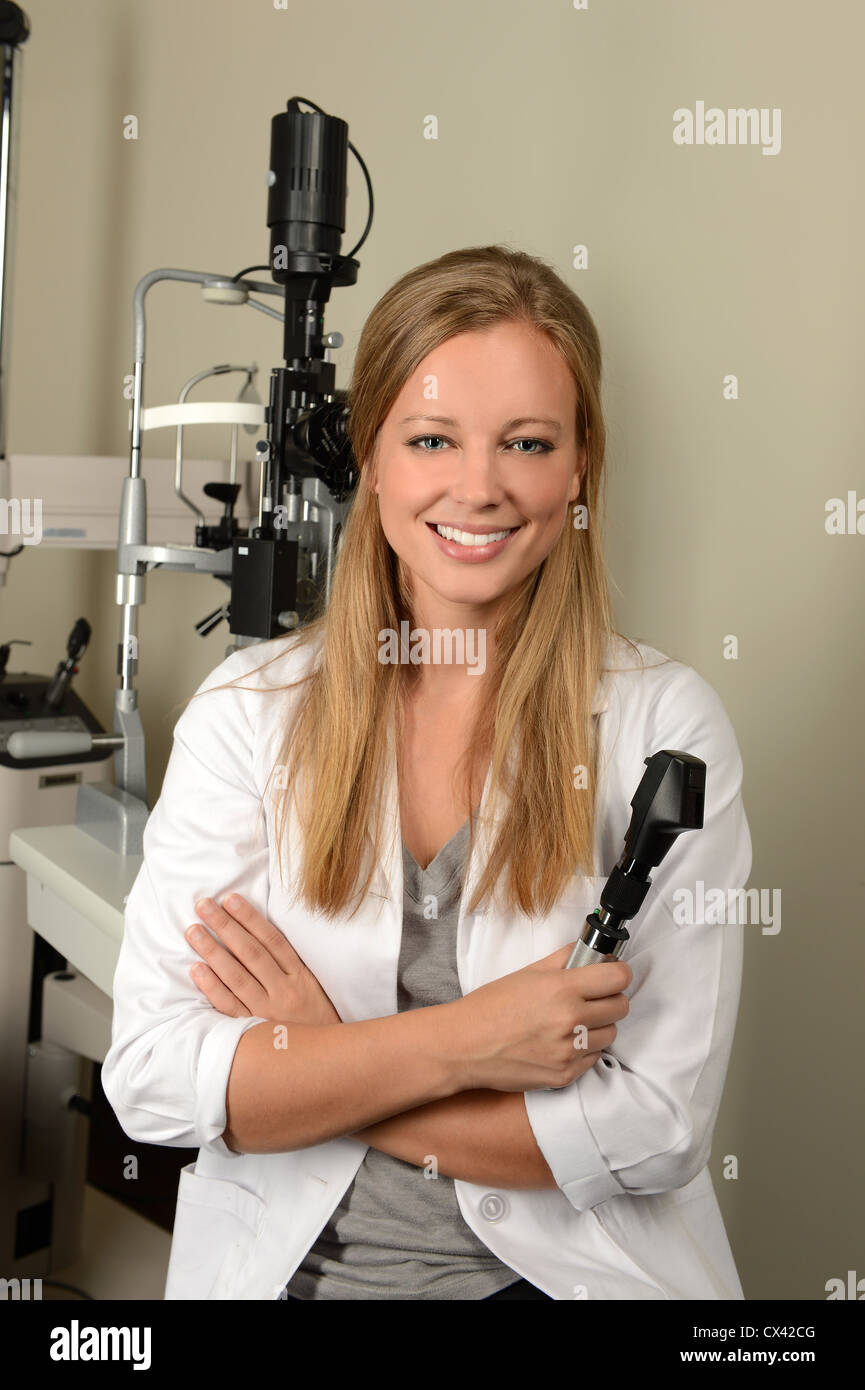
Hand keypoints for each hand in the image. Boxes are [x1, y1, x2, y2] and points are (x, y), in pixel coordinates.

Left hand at [186, 893, 341, 1026]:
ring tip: (193, 931)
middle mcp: (284, 991)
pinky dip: (212, 987)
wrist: (326, 1063)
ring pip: (237, 976)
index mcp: (301, 976)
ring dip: (213, 951)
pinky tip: (197, 970)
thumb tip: (259, 935)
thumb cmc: (316, 1021)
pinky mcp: (253, 1031)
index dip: (250, 918)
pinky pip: (229, 1006)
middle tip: (202, 906)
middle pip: (250, 953)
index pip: (272, 940)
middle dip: (225, 926)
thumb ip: (290, 965)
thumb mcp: (313, 988)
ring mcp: (267, 1012)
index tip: (230, 899)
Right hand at [447, 945, 631, 1092]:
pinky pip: (593, 1058)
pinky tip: (563, 1041)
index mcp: (562, 990)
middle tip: (593, 997)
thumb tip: (586, 950)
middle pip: (620, 1007)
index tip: (613, 973)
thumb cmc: (490, 1007)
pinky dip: (584, 1049)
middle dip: (610, 998)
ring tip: (575, 1022)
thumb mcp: (527, 974)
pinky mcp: (565, 1075)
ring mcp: (569, 1052)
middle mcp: (570, 1021)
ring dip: (599, 1026)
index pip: (617, 978)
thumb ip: (562, 959)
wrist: (464, 1046)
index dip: (618, 972)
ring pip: (610, 1034)